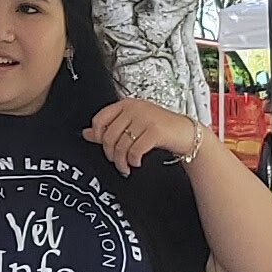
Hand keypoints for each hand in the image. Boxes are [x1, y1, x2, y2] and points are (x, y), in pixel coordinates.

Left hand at [86, 96, 200, 174]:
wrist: (185, 133)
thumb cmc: (159, 128)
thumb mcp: (132, 124)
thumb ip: (109, 127)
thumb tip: (85, 133)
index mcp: (126, 104)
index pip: (100, 119)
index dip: (97, 137)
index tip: (104, 148)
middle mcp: (134, 109)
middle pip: (109, 135)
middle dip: (110, 154)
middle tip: (117, 162)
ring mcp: (145, 119)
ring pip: (121, 145)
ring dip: (121, 162)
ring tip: (126, 167)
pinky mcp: (155, 131)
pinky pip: (135, 150)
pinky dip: (133, 161)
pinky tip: (137, 163)